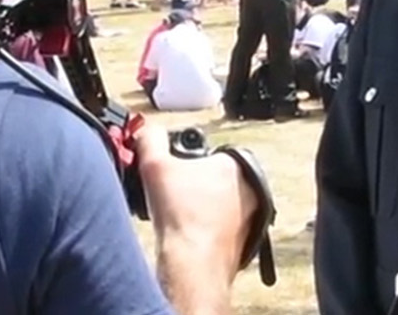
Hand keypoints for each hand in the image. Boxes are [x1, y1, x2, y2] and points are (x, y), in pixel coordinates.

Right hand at [136, 125, 257, 278]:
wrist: (193, 267)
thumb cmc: (183, 217)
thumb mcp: (155, 165)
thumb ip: (150, 139)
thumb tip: (146, 130)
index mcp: (237, 165)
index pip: (206, 154)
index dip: (182, 162)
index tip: (169, 173)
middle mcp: (251, 191)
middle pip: (211, 179)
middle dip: (189, 186)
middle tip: (169, 195)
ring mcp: (250, 219)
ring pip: (214, 206)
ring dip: (195, 209)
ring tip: (174, 216)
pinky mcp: (243, 244)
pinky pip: (216, 230)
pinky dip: (200, 231)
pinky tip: (184, 235)